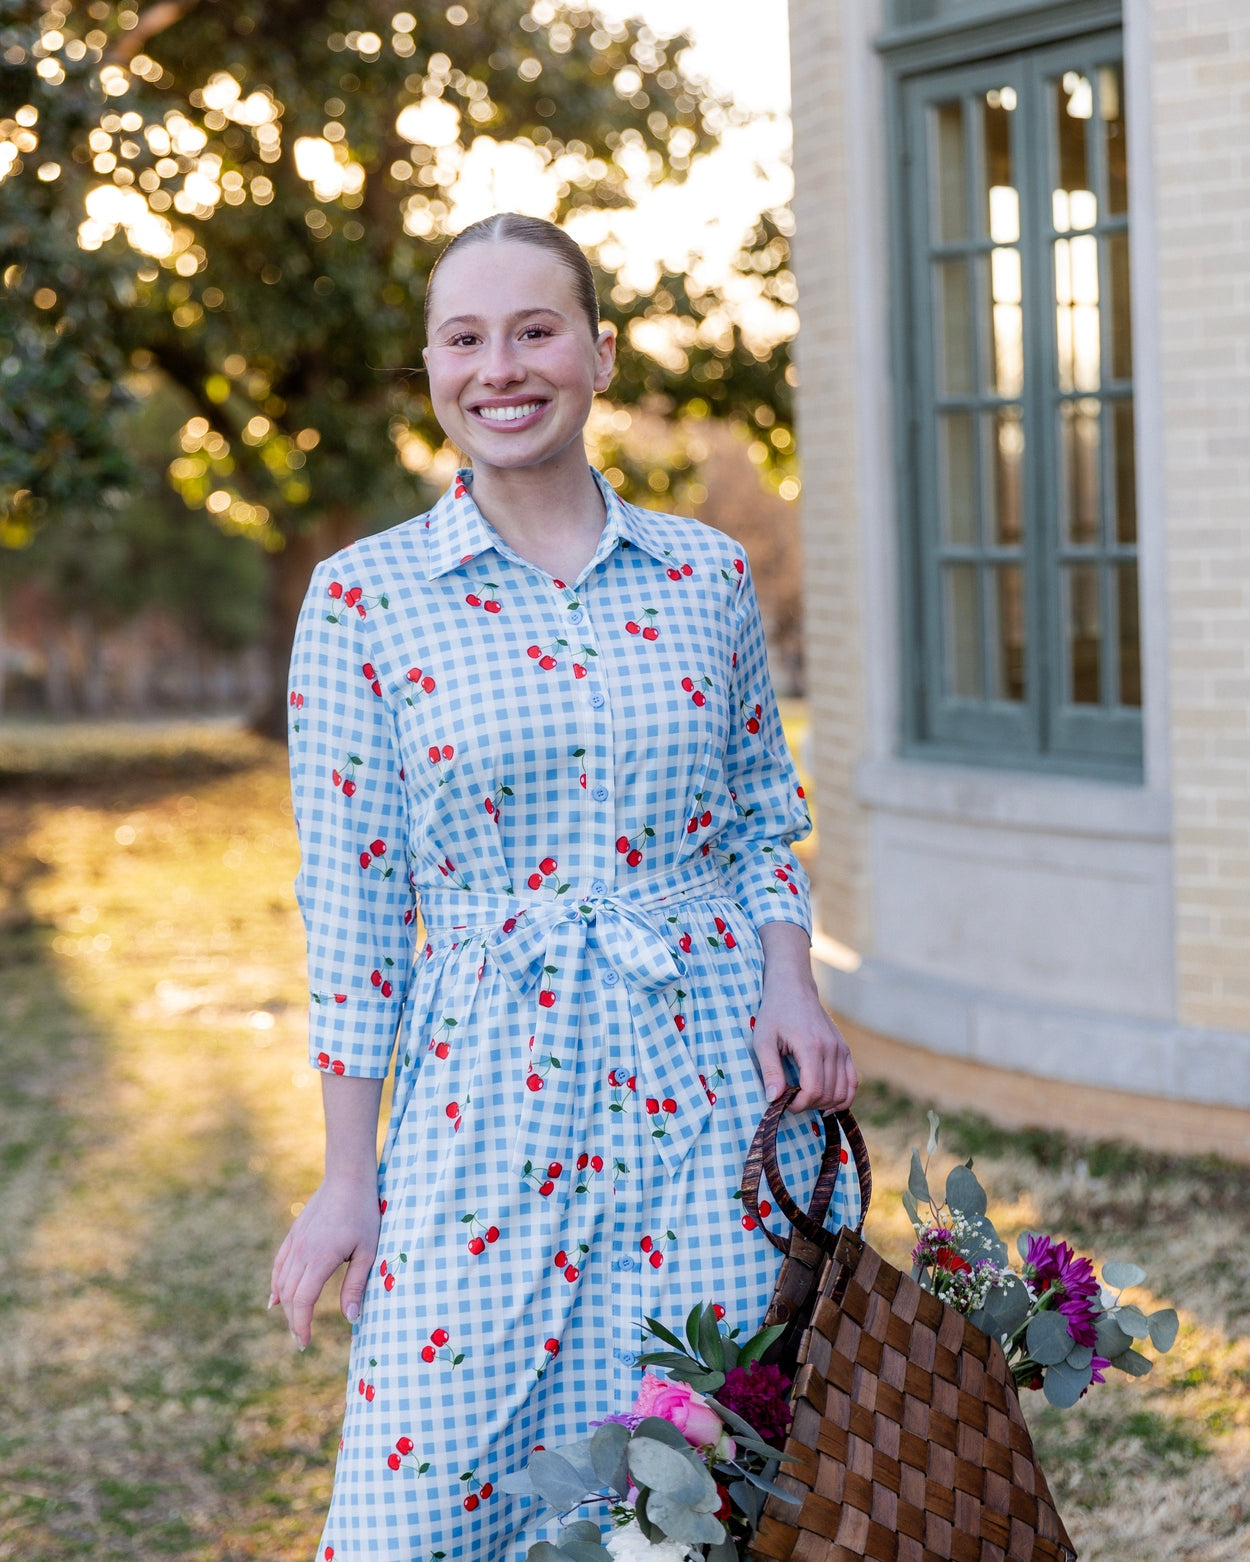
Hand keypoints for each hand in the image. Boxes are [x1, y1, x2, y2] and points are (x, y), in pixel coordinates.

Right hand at [270, 1174, 380, 1347]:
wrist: (348, 1179)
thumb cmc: (364, 1214)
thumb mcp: (368, 1251)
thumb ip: (356, 1285)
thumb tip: (351, 1319)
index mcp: (320, 1259)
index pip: (303, 1301)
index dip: (302, 1324)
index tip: (305, 1342)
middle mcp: (302, 1253)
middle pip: (290, 1296)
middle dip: (294, 1321)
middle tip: (302, 1340)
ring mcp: (295, 1243)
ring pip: (281, 1282)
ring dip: (285, 1306)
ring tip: (295, 1323)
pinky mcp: (294, 1235)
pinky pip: (279, 1265)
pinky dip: (276, 1285)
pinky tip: (275, 1300)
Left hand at [751, 975, 857, 1114]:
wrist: (793, 988)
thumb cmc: (774, 1013)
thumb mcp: (763, 1040)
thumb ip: (770, 1070)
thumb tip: (774, 1099)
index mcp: (811, 1046)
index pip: (813, 1089)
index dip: (798, 1104)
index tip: (783, 1102)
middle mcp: (832, 1048)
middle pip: (828, 1094)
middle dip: (808, 1105)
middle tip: (790, 1100)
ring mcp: (842, 1049)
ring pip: (842, 1092)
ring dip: (824, 1104)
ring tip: (805, 1099)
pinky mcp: (845, 1049)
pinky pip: (853, 1082)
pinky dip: (843, 1097)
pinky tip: (827, 1103)